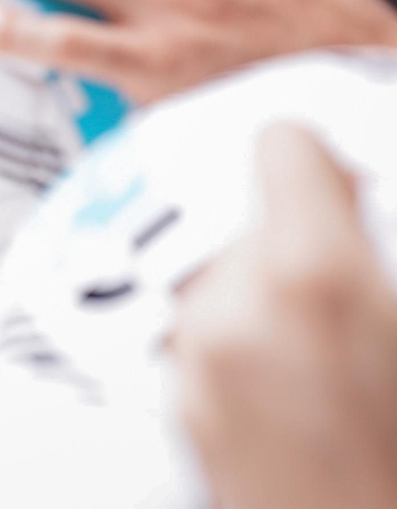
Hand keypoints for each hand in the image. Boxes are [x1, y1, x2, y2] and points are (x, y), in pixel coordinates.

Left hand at [170, 123, 396, 508]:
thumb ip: (383, 247)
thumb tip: (356, 185)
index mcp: (311, 278)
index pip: (280, 145)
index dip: (324, 160)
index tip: (348, 184)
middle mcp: (232, 312)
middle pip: (241, 214)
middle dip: (292, 234)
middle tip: (345, 271)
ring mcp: (198, 368)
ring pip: (218, 278)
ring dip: (261, 289)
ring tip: (330, 346)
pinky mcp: (182, 415)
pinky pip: (204, 340)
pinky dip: (242, 342)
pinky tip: (300, 387)